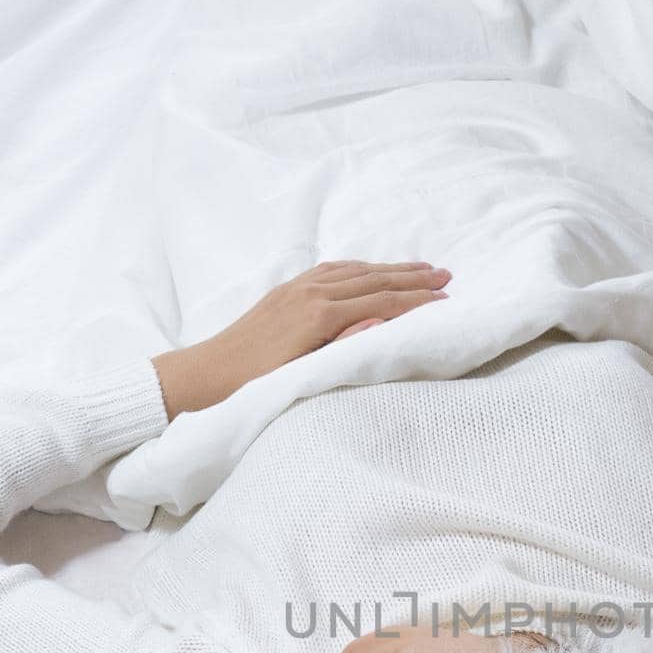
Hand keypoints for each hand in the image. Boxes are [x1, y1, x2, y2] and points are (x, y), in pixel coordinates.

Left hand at [152, 259, 450, 418]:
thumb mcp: (302, 373)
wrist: (205, 374)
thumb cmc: (253, 385)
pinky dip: (361, 267)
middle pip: (373, 279)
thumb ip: (344, 345)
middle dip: (412, 277)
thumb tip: (383, 319)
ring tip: (421, 268)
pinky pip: (332, 270)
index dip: (417, 300)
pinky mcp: (286, 290)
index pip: (381, 300)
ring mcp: (297, 288)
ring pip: (355, 270)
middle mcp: (310, 293)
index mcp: (319, 314)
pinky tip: (371, 270)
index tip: (447, 300)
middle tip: (447, 275)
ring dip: (391, 268)